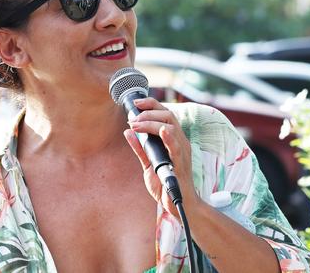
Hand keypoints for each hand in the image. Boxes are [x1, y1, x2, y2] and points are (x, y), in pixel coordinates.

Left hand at [124, 97, 198, 217]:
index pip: (166, 114)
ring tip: (136, 125)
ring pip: (170, 127)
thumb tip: (127, 132)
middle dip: (148, 112)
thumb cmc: (166, 185)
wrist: (180, 206)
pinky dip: (169, 138)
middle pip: (168, 116)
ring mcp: (182, 153)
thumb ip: (140, 148)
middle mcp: (181, 143)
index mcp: (174, 140)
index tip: (135, 103)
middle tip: (132, 118)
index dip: (151, 105)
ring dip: (151, 123)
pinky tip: (162, 131)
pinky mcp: (181, 165)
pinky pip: (177, 149)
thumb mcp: (149, 163)